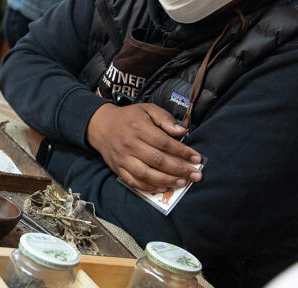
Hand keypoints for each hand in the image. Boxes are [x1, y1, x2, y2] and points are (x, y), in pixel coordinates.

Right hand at [86, 103, 202, 192]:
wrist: (101, 126)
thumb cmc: (129, 118)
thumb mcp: (147, 109)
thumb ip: (165, 118)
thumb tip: (181, 131)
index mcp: (139, 128)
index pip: (164, 142)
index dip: (182, 151)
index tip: (196, 158)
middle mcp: (130, 144)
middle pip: (158, 160)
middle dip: (180, 169)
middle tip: (196, 175)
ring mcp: (123, 159)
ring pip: (146, 174)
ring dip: (167, 180)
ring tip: (182, 182)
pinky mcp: (118, 169)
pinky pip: (134, 182)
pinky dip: (149, 188)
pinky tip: (163, 188)